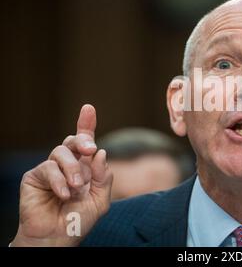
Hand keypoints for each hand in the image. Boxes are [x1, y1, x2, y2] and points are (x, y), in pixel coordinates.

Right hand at [11, 104, 112, 245]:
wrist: (58, 237)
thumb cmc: (79, 219)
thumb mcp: (100, 199)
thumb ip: (103, 177)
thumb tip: (100, 152)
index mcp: (84, 168)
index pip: (85, 143)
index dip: (86, 124)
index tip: (88, 108)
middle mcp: (67, 165)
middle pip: (73, 140)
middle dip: (83, 140)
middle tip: (90, 149)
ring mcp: (50, 170)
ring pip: (60, 152)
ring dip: (72, 169)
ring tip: (76, 187)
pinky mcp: (34, 177)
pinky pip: (48, 168)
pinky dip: (59, 181)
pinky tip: (64, 194)